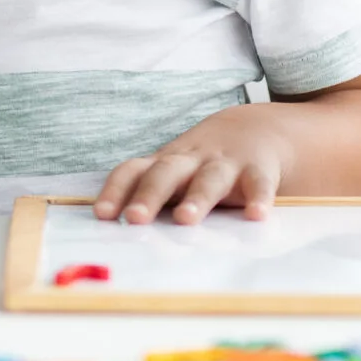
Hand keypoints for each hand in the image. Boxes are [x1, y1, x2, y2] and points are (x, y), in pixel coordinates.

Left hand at [93, 108, 291, 224]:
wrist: (257, 129)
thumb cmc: (204, 163)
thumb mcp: (176, 172)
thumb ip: (152, 197)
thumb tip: (116, 232)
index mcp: (165, 162)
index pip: (133, 171)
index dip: (116, 190)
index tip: (102, 215)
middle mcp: (191, 160)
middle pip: (166, 173)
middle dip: (149, 195)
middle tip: (135, 219)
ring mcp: (225, 163)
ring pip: (208, 179)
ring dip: (197, 197)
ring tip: (185, 220)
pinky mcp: (258, 169)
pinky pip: (258, 184)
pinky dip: (258, 198)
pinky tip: (256, 216)